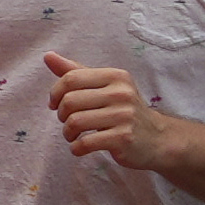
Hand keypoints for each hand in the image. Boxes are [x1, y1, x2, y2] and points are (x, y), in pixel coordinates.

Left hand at [44, 51, 182, 170]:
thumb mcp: (104, 86)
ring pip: (75, 122)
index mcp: (115, 76)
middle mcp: (121, 93)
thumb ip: (76, 72)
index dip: (55, 93)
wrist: (156, 138)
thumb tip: (48, 56)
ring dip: (67, 133)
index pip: (71, 78)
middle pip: (70, 101)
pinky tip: (80, 148)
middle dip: (61, 115)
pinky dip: (76, 148)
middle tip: (68, 122)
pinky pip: (85, 143)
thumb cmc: (123, 109)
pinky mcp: (123, 138)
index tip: (55, 104)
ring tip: (73, 136)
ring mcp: (124, 115)